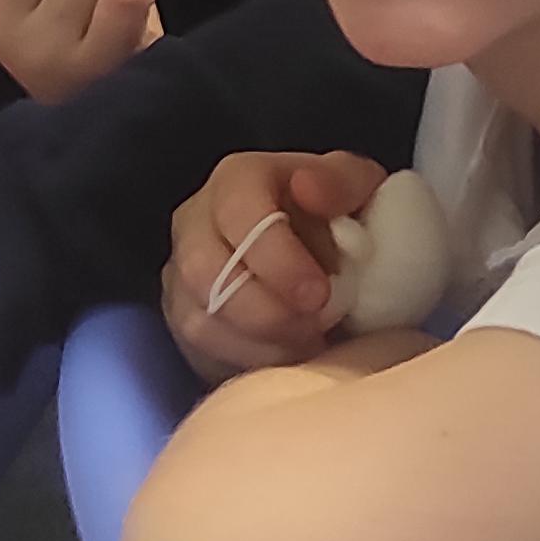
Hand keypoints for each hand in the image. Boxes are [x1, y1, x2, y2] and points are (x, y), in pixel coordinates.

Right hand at [164, 150, 384, 384]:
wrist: (323, 252)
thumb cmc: (339, 217)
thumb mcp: (358, 188)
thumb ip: (341, 181)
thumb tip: (307, 189)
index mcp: (237, 179)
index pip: (238, 214)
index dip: (276, 259)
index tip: (319, 294)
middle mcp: (195, 221)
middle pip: (205, 272)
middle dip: (267, 311)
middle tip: (317, 327)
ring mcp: (180, 273)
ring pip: (200, 320)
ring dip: (261, 341)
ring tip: (309, 341)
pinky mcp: (182, 318)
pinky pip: (200, 352)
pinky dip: (248, 361)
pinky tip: (287, 353)